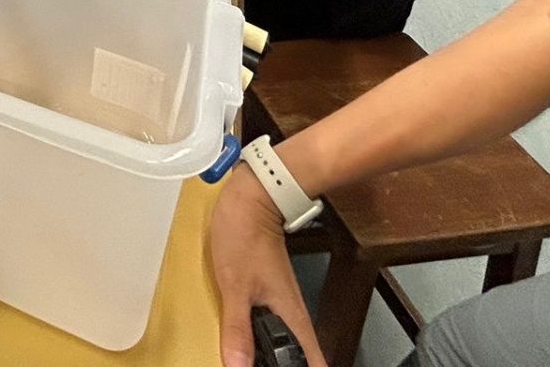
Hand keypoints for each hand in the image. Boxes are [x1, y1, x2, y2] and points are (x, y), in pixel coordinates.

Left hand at [208, 167, 326, 366]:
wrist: (249, 198)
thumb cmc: (245, 232)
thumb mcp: (235, 285)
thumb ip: (237, 328)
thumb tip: (237, 365)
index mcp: (291, 317)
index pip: (314, 364)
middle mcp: (291, 313)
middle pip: (298, 358)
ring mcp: (280, 304)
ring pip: (282, 344)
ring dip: (269, 357)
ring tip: (248, 363)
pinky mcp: (268, 294)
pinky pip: (268, 326)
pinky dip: (258, 340)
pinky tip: (241, 343)